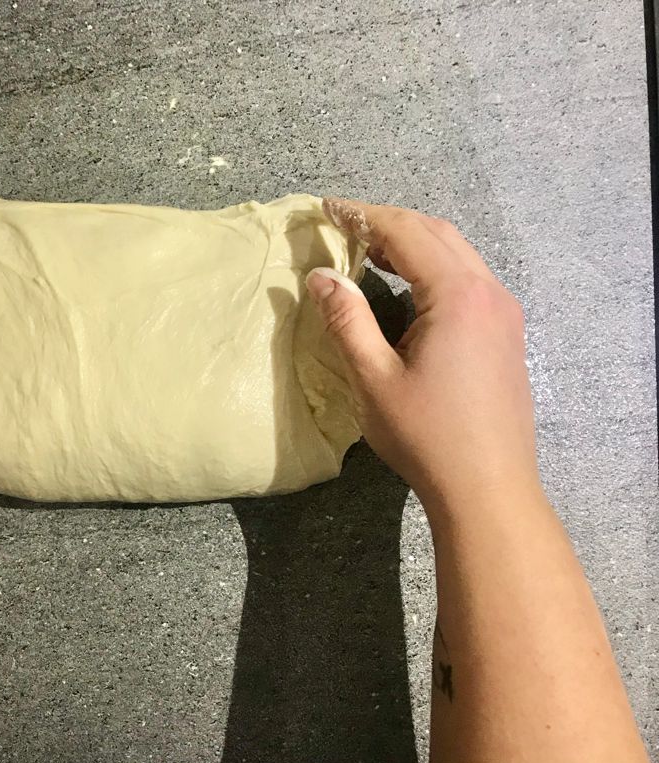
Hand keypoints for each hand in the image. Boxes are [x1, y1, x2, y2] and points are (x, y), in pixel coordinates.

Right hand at [308, 198, 539, 510]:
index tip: (326, 209)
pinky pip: (469, 278)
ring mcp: (504, 312)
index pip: (406, 233)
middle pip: (437, 233)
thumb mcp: (373, 378)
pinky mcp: (507, 333)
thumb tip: (321, 276)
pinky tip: (408, 286)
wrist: (488, 487)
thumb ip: (346, 320)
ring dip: (413, 242)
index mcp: (458, 295)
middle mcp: (488, 292)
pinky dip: (433, 266)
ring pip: (457, 254)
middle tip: (344, 225)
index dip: (363, 216)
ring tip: (370, 250)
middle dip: (389, 222)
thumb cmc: (426, 436)